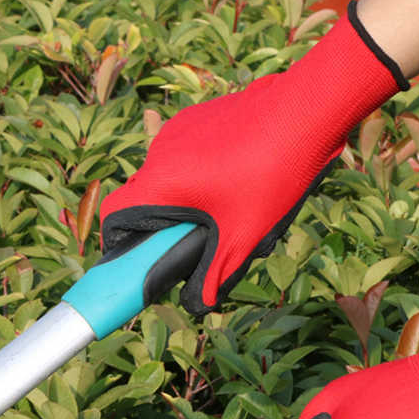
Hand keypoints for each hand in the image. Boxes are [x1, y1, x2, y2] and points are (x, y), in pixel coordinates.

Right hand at [100, 3, 405, 313]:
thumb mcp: (243, 234)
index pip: (114, 217)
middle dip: (169, 225)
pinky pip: (188, 154)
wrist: (303, 113)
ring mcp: (178, 131)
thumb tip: (198, 305)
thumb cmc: (271, 175)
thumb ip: (215, 272)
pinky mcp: (198, 118)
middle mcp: (160, 153)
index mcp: (162, 183)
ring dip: (190, 199)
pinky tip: (242, 176)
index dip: (119, 245)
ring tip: (234, 207)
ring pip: (171, 177)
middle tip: (202, 241)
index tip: (141, 261)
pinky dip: (203, 173)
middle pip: (146, 199)